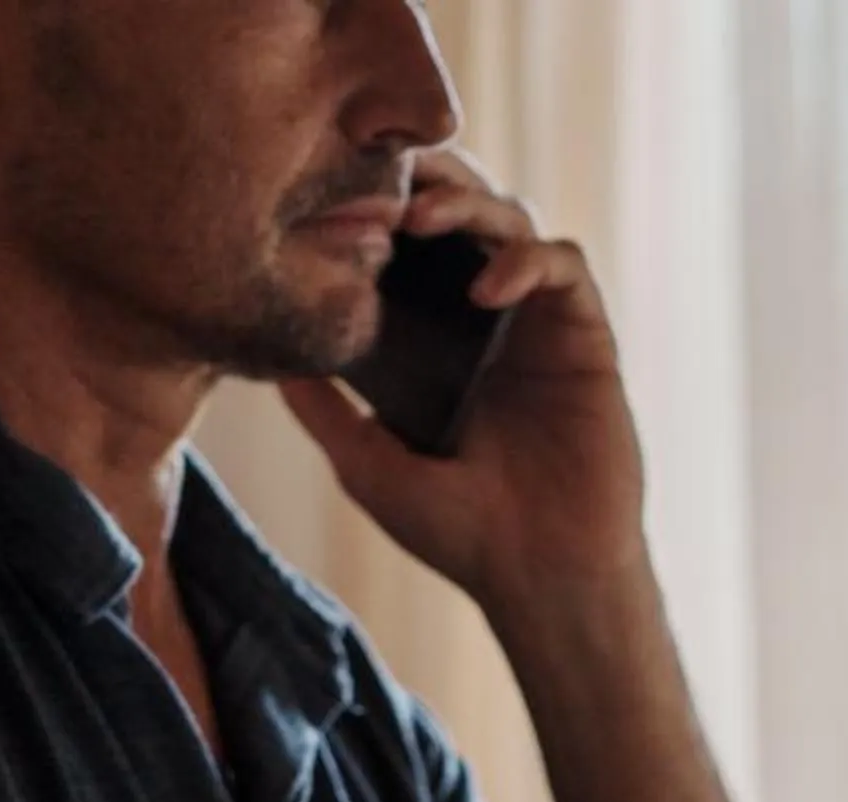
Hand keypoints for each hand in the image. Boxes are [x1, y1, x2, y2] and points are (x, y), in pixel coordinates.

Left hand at [280, 148, 650, 620]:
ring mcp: (537, 325)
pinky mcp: (586, 337)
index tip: (331, 201)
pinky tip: (487, 290)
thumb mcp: (367, 466)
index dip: (377, 209)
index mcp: (435, 340)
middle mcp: (487, 320)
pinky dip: (527, 260)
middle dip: (424, 180)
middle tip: (381, 178)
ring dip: (468, 206)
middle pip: (460, 211)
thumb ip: (322, 410)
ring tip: (422, 221)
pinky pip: (565, 265)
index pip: (407, 246)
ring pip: (512, 219)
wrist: (543, 578)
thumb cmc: (460, 535)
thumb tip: (261, 356)